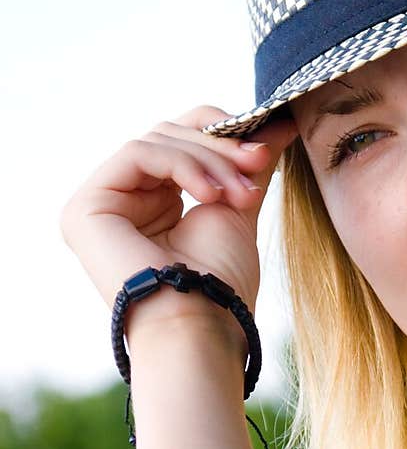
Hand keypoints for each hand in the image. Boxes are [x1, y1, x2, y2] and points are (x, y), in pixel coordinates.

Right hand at [60, 105, 299, 323]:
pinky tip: (211, 195)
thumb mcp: (237, 206)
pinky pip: (136, 154)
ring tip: (241, 192)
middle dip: (219, 147)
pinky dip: (182, 165)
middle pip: (166, 136)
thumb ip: (247, 163)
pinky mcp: (84, 207)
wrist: (203, 323)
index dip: (218, 132)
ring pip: (155, 141)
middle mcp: (119, 200)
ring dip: (209, 160)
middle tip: (258, 162)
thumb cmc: (220, 282)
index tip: (263, 149)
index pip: (176, 140)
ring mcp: (98, 204)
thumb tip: (281, 124)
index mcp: (149, 202)